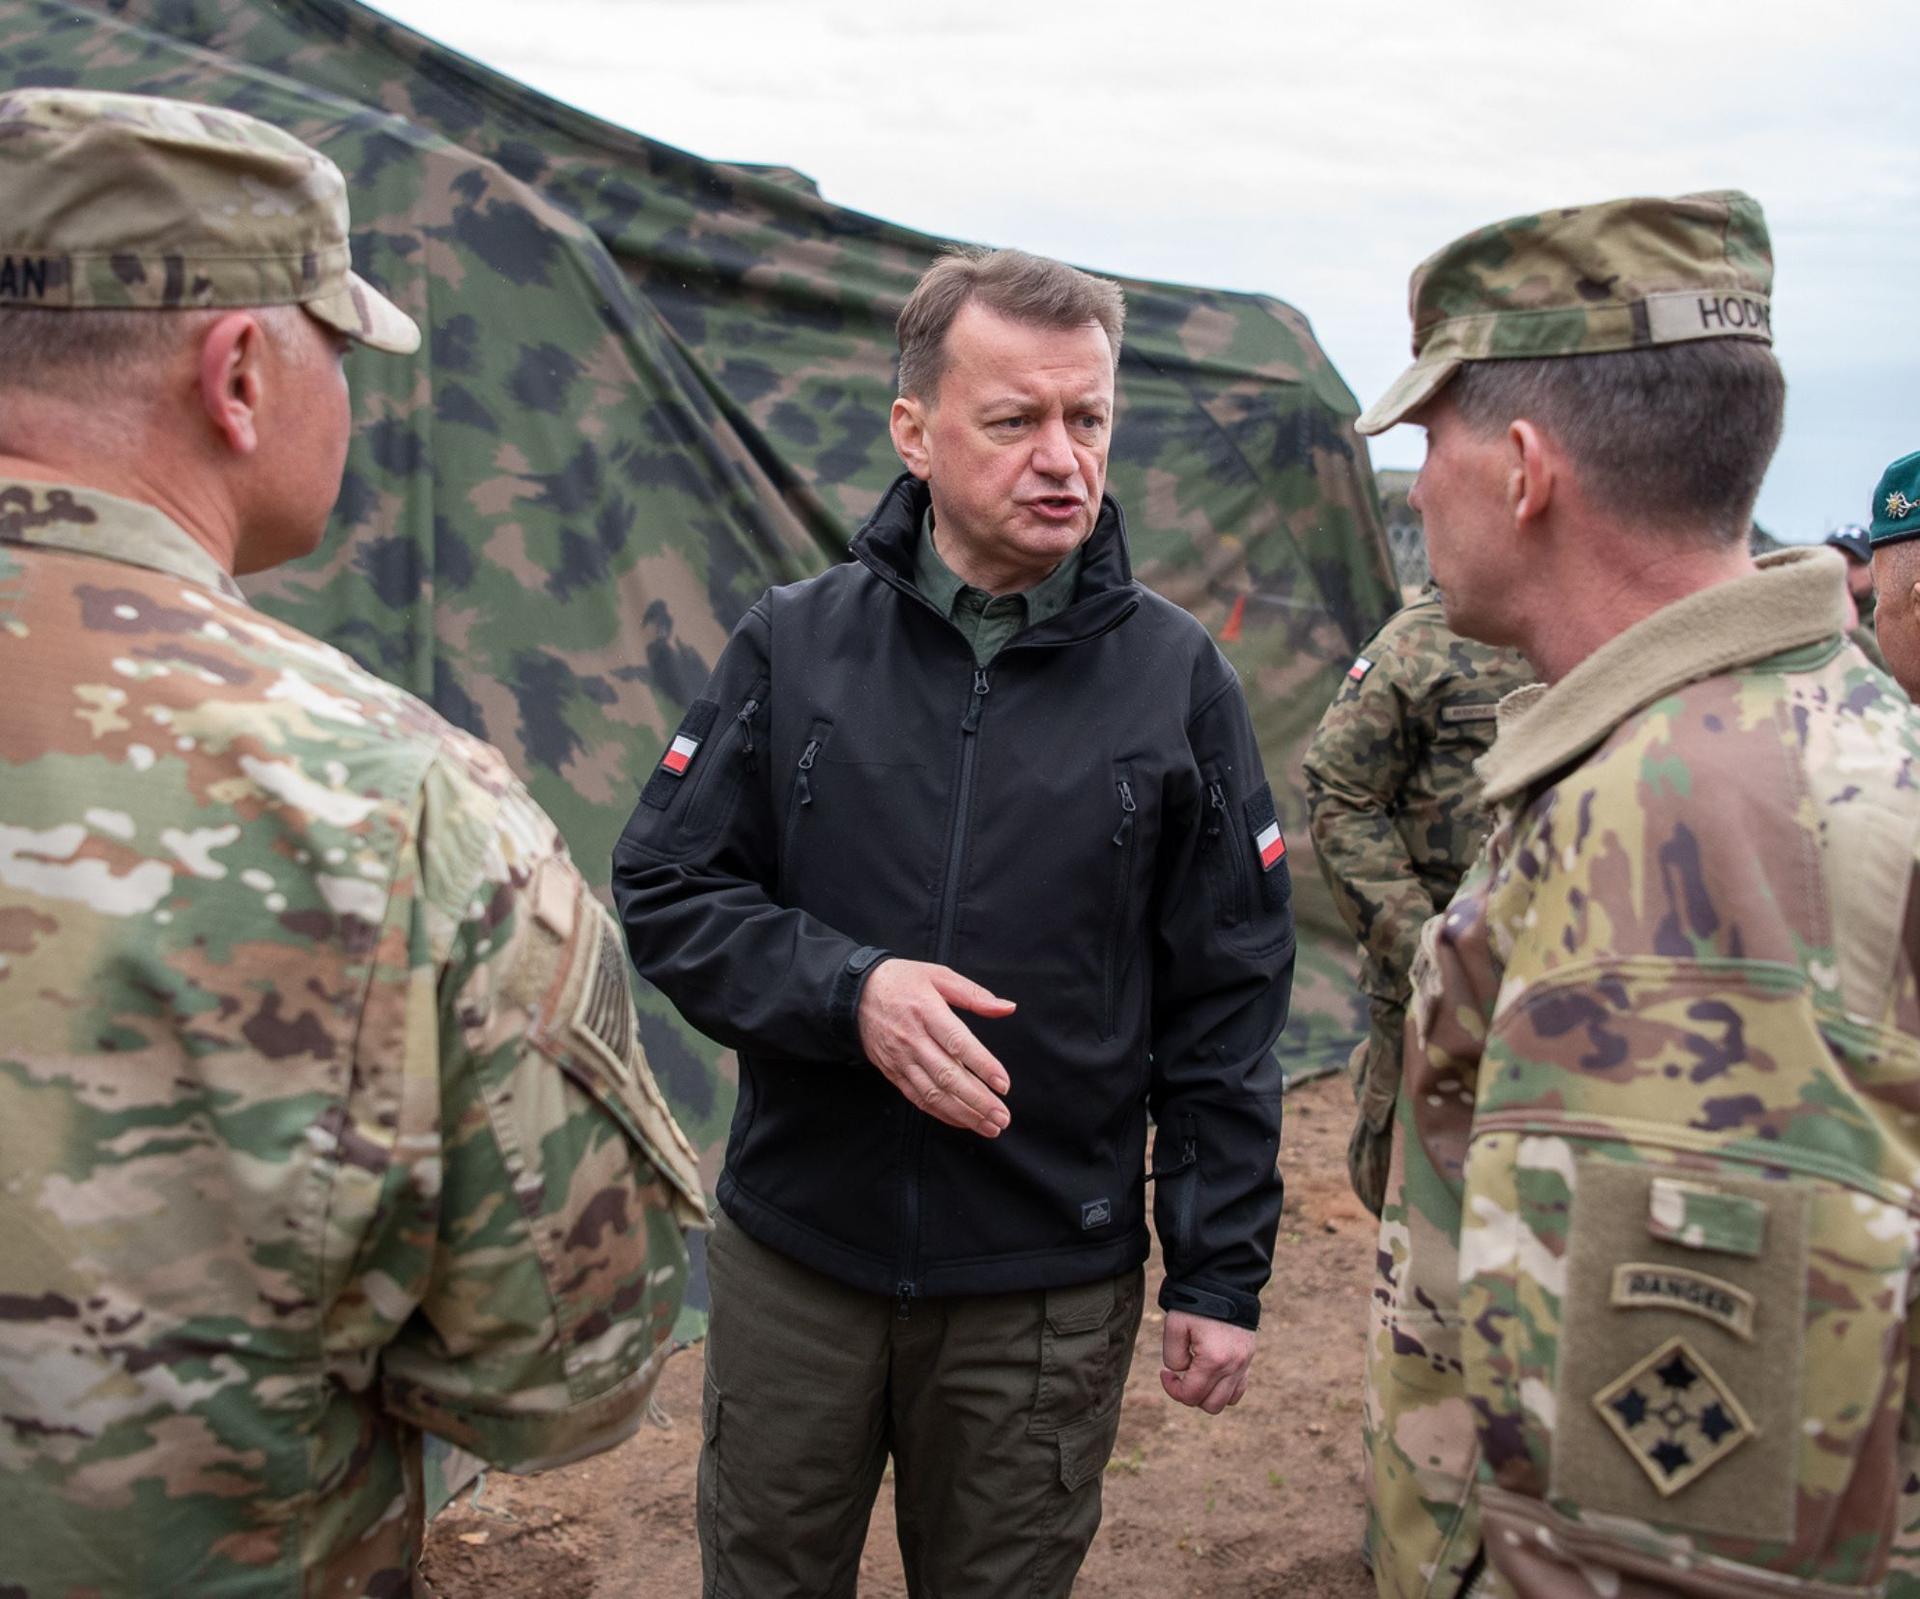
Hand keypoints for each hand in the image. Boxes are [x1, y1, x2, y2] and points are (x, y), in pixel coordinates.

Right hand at [856, 959, 1015, 1137]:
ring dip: (963, 1113)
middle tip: (1003, 1117)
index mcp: (927, 1011)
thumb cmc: (902, 982)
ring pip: (933, 1094)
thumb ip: (975, 995)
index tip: (1003, 1084)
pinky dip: (942, 1113)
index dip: (982, 1065)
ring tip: (990, 1127)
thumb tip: (1008, 1007)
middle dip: (978, 1100)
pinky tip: (964, 1121)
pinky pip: (918, 1098)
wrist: (853, 995)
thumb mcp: (938, 975)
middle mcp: (913, 1039)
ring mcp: (901, 1060)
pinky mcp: (893, 1073)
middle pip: (947, 1076)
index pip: (957, 1043)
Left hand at [1160, 1311, 1254, 1412]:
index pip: (1191, 1396)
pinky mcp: (1249, 1359)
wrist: (1225, 1283)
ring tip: (1195, 1374)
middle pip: (1210, 1405)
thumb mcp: (1174, 1326)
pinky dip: (1223, 1389)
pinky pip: (1238, 1390)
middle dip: (1190, 1395)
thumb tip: (1182, 1372)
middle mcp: (1233, 1367)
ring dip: (1207, 1394)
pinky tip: (1210, 1372)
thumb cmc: (1196, 1304)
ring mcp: (1244, 1365)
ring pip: (1226, 1401)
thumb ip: (1173, 1356)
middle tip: (1180, 1375)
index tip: (1165, 1373)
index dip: (1172, 1389)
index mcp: (1213, 1361)